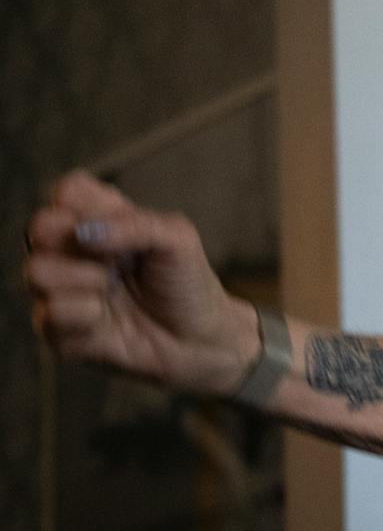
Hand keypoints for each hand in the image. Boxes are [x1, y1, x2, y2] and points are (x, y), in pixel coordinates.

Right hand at [23, 171, 261, 395]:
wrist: (196, 338)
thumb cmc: (186, 283)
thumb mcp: (177, 239)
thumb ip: (134, 224)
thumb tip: (84, 233)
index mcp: (98, 221)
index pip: (67, 191)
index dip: (91, 207)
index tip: (123, 226)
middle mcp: (70, 251)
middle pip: (39, 227)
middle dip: (80, 243)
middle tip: (116, 262)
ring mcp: (60, 290)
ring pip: (37, 272)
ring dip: (86, 281)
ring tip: (114, 290)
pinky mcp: (56, 331)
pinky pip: (50, 316)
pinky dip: (87, 318)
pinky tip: (107, 322)